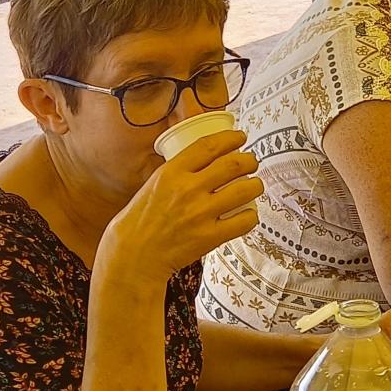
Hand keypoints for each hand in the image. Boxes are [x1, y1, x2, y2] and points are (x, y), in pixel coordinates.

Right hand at [104, 128, 263, 283]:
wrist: (134, 253)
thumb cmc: (143, 218)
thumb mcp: (155, 183)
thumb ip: (180, 170)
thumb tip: (207, 156)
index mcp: (172, 172)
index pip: (208, 145)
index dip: (230, 138)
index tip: (240, 137)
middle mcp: (187, 190)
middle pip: (233, 164)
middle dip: (250, 160)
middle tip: (251, 163)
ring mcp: (200, 214)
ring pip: (245, 190)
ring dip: (256, 185)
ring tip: (255, 185)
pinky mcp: (209, 237)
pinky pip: (244, 221)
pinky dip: (252, 216)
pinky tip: (248, 214)